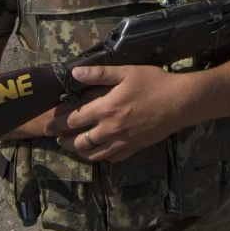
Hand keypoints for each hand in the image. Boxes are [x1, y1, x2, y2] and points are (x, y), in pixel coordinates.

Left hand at [45, 65, 190, 162]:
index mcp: (105, 108)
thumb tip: (75, 73)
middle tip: (55, 137)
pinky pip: (111, 158)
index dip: (58, 123)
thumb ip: (99, 74)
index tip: (49, 124)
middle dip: (64, 140)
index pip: (73, 120)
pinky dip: (100, 157)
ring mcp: (121, 142)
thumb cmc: (154, 83)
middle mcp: (110, 129)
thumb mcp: (127, 72)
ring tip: (72, 146)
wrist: (180, 102)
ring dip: (79, 150)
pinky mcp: (133, 148)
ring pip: (93, 153)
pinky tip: (98, 152)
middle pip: (79, 141)